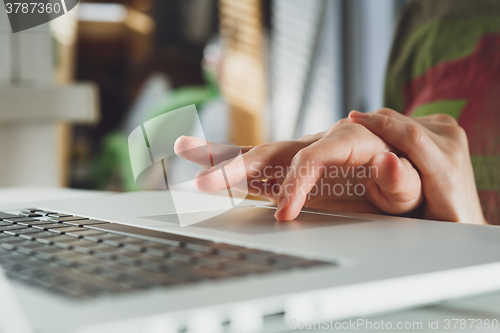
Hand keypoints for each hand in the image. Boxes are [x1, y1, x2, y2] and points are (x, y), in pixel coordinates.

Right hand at [175, 120, 422, 220]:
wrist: (426, 180)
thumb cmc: (424, 186)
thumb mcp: (423, 186)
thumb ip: (404, 177)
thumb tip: (384, 159)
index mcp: (358, 140)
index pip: (316, 154)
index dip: (296, 181)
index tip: (284, 213)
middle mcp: (329, 141)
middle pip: (279, 148)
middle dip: (238, 165)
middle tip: (203, 183)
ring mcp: (313, 154)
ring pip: (264, 153)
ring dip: (224, 159)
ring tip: (184, 153)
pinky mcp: (303, 169)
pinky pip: (265, 164)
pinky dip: (232, 161)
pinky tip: (199, 157)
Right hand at [348, 108, 486, 223]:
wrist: (464, 218)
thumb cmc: (435, 224)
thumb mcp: (415, 216)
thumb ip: (400, 187)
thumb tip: (384, 158)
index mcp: (448, 169)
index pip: (410, 136)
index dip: (379, 125)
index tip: (350, 120)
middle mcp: (452, 143)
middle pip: (402, 123)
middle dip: (369, 122)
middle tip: (339, 127)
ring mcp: (450, 131)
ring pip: (401, 118)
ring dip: (375, 123)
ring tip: (352, 132)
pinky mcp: (444, 125)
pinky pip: (407, 119)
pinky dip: (385, 125)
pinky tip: (371, 135)